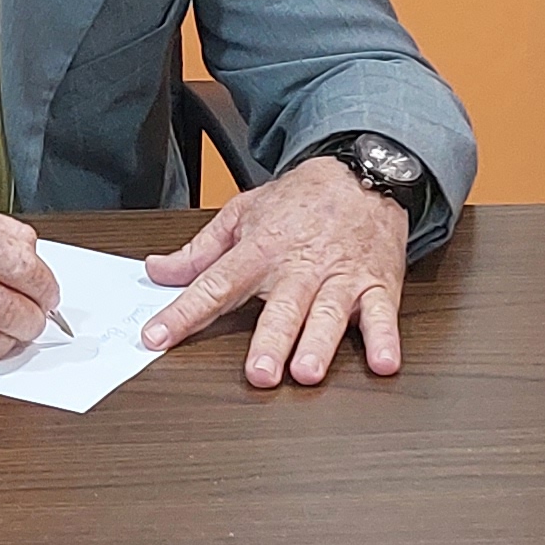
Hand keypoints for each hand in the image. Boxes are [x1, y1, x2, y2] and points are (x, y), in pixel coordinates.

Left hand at [141, 156, 410, 387]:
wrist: (362, 172)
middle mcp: (300, 267)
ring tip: (307, 372)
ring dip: (318, 344)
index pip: (216, 284)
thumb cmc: (302, 199)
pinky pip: (383, 314)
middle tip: (258, 373)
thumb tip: (159, 270)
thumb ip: (200, 251)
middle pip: (282, 307)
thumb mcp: (242, 213)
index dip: (185, 312)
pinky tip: (383, 362)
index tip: (158, 336)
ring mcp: (341, 277)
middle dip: (270, 341)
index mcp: (261, 251)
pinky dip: (385, 339)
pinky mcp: (377, 285)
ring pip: (328, 314)